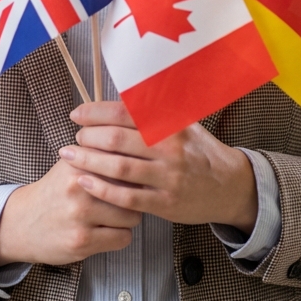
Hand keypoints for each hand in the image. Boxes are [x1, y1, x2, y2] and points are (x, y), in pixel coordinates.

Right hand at [0, 159, 141, 266]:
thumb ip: (101, 153)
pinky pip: (123, 238)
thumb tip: (138, 148)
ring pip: (132, 215)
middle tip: (126, 198)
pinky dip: (119, 236)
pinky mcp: (82, 240)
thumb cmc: (55, 191)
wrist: (22, 223)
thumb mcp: (72, 163)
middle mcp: (80, 184)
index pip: (125, 160)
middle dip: (135, 195)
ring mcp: (81, 213)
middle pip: (133, 189)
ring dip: (128, 218)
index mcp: (80, 160)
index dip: (135, 169)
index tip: (137, 174)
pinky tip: (106, 232)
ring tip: (114, 216)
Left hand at [60, 101, 257, 233]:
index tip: (77, 114)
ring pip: (119, 167)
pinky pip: (127, 197)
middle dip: (89, 137)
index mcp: (170, 124)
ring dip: (89, 161)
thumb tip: (120, 97)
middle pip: (117, 139)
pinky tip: (86, 183)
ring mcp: (167, 176)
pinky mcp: (165, 203)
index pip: (125, 112)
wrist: (229, 186)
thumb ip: (155, 113)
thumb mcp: (183, 123)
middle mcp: (169, 147)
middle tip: (75, 138)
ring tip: (71, 157)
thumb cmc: (199, 152)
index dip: (96, 112)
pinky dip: (103, 190)